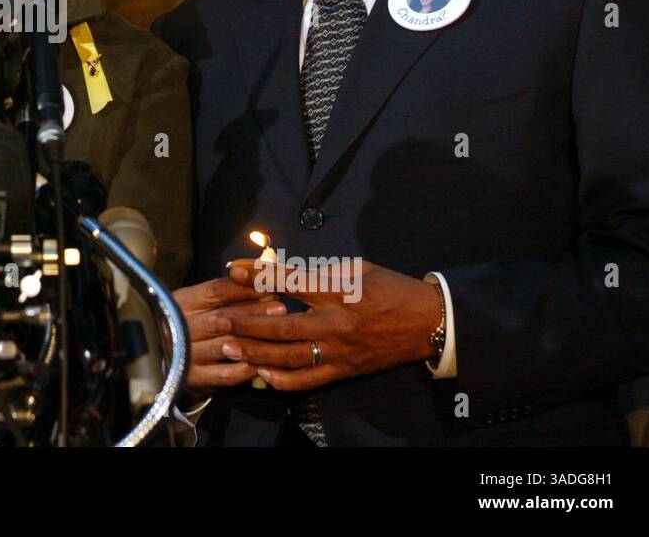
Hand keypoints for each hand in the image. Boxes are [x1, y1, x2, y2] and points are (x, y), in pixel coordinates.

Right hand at [173, 276, 285, 393]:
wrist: (166, 357)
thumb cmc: (194, 321)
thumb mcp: (201, 301)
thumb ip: (227, 292)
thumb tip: (262, 279)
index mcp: (183, 302)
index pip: (216, 290)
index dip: (244, 287)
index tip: (270, 284)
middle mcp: (182, 326)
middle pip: (222, 317)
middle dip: (254, 312)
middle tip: (280, 308)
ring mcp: (187, 354)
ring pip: (225, 346)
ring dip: (254, 340)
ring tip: (278, 335)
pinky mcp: (194, 378)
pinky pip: (225, 374)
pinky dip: (246, 369)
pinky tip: (265, 363)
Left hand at [221, 257, 440, 391]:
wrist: (429, 322)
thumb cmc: (391, 287)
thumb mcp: (356, 267)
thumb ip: (317, 270)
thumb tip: (278, 269)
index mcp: (340, 291)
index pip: (289, 281)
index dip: (258, 275)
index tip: (232, 269)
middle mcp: (337, 323)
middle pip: (283, 326)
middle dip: (246, 323)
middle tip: (219, 320)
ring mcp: (340, 351)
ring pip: (291, 357)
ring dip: (257, 353)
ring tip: (229, 347)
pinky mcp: (346, 370)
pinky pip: (309, 380)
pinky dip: (283, 380)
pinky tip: (261, 374)